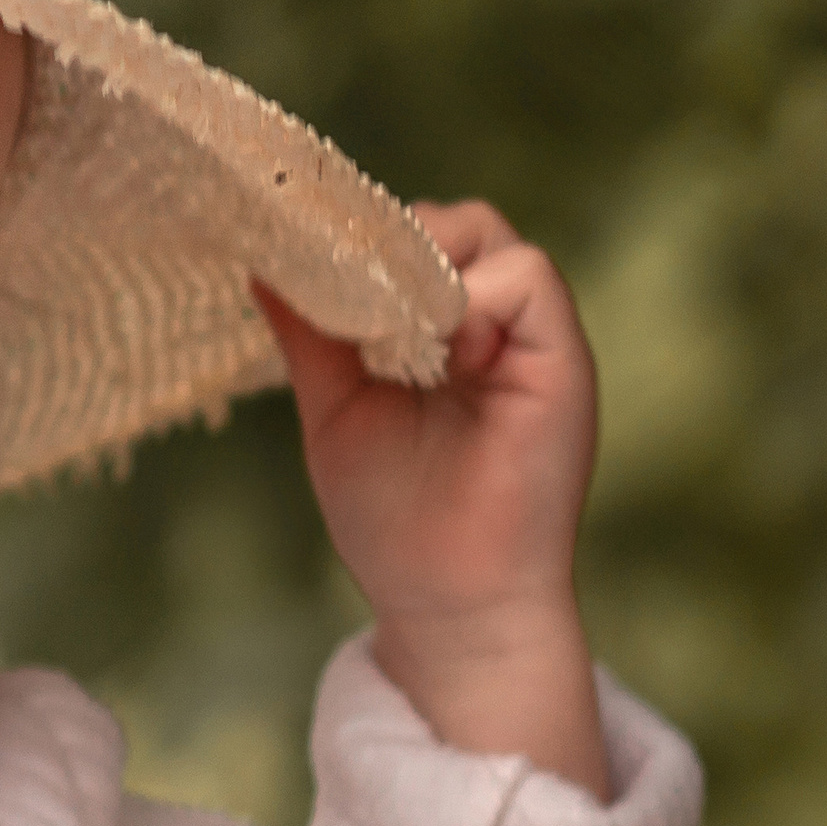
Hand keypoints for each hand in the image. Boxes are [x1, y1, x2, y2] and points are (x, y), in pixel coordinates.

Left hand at [257, 199, 608, 796]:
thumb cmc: (394, 519)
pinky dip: (474, 297)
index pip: (414, 240)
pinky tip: (442, 355)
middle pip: (456, 223)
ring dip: (431, 268)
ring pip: (493, 236)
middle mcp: (493, 327)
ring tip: (397, 336)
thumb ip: (312, 337)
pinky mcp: (563, 360)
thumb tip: (263, 264)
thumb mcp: (336, 409)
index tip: (315, 267)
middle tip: (353, 296)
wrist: (446, 602)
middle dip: (396, 244)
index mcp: (443, 333)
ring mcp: (532, 340)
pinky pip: (530, 278)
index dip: (366, 242)